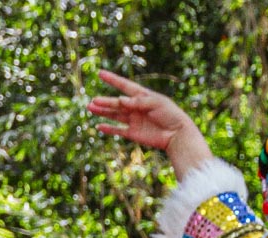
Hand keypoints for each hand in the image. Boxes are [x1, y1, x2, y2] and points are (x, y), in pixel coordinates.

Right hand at [87, 70, 211, 175]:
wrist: (177, 134)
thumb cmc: (170, 115)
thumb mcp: (156, 103)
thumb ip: (138, 102)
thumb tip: (121, 101)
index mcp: (142, 96)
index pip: (124, 86)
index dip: (112, 79)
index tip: (101, 73)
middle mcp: (136, 107)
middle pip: (117, 103)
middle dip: (105, 102)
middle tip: (93, 101)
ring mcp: (134, 120)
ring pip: (115, 115)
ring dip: (103, 112)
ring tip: (90, 108)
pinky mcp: (134, 133)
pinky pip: (118, 130)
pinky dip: (109, 129)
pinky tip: (99, 126)